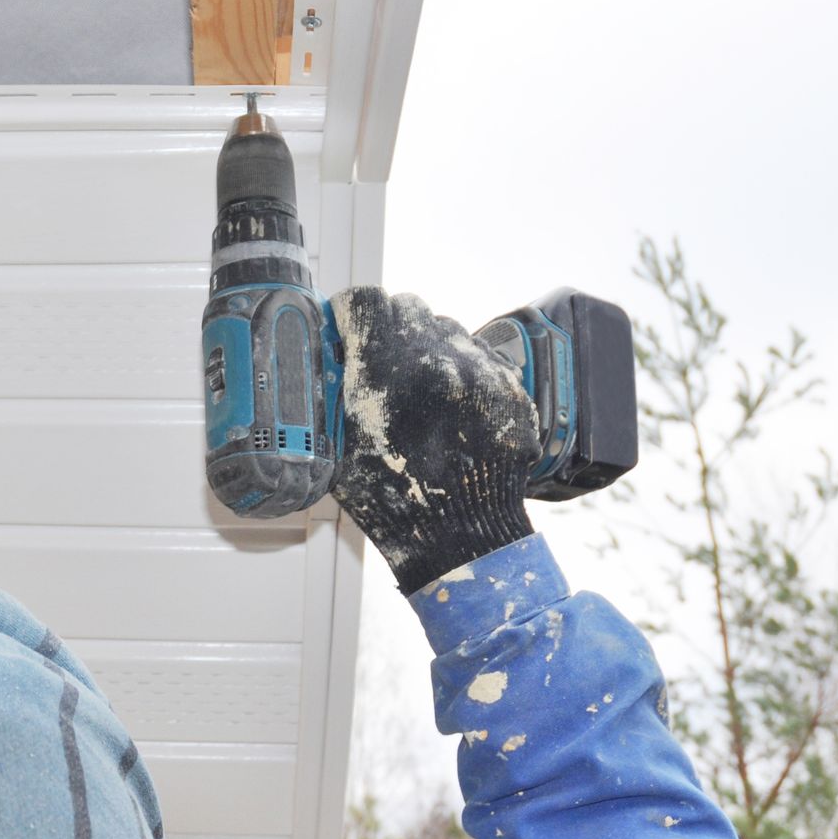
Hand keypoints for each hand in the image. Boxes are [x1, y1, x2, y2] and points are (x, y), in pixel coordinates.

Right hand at [328, 287, 540, 594]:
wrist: (464, 538)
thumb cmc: (397, 504)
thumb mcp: (341, 450)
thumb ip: (335, 398)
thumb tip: (327, 366)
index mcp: (386, 371)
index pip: (364, 301)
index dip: (350, 311)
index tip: (348, 323)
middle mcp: (436, 359)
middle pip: (407, 306)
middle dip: (389, 325)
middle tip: (382, 355)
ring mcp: (480, 370)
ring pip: (446, 327)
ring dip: (428, 345)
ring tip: (421, 385)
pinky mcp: (510, 388)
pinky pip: (481, 356)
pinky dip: (463, 370)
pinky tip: (453, 404)